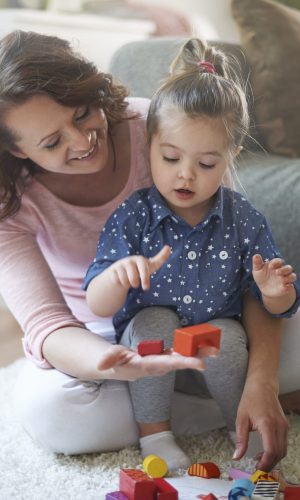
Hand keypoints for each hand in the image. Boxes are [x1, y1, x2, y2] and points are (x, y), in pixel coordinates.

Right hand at [96, 343, 216, 381]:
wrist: (119, 367)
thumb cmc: (115, 362)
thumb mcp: (110, 358)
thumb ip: (109, 359)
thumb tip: (102, 364)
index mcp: (148, 366)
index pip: (168, 364)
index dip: (184, 362)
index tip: (201, 364)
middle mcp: (159, 365)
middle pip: (180, 361)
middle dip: (197, 357)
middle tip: (215, 352)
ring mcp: (164, 361)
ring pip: (183, 356)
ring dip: (199, 352)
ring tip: (214, 346)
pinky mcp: (165, 356)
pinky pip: (180, 351)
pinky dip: (192, 347)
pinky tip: (203, 342)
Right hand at [110, 245, 170, 290]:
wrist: (122, 271)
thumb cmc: (139, 268)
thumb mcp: (150, 265)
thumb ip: (160, 257)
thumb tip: (168, 247)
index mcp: (139, 259)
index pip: (143, 269)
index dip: (145, 278)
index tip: (146, 288)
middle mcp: (129, 261)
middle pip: (133, 278)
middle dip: (135, 284)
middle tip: (136, 284)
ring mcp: (120, 265)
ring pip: (124, 281)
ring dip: (127, 284)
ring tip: (128, 281)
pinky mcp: (112, 270)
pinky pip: (117, 281)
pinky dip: (120, 283)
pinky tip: (121, 280)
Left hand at [233, 384, 287, 470]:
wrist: (262, 385)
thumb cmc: (251, 399)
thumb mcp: (241, 418)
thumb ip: (241, 439)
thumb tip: (237, 456)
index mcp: (267, 424)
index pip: (271, 450)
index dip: (265, 463)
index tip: (257, 469)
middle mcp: (279, 426)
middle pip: (279, 453)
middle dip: (269, 464)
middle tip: (257, 468)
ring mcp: (284, 426)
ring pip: (283, 450)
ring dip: (273, 459)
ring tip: (259, 460)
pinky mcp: (285, 425)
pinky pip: (284, 443)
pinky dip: (276, 451)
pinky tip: (265, 451)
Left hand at [252, 254, 296, 297]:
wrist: (264, 289)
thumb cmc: (261, 276)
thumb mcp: (257, 270)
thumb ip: (257, 263)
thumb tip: (256, 255)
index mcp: (275, 265)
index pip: (279, 261)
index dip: (276, 262)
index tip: (270, 266)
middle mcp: (282, 271)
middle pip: (288, 268)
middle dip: (284, 269)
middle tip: (277, 272)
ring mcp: (285, 279)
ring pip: (292, 276)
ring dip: (289, 277)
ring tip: (281, 280)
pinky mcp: (286, 287)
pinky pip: (290, 287)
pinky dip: (288, 287)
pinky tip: (283, 287)